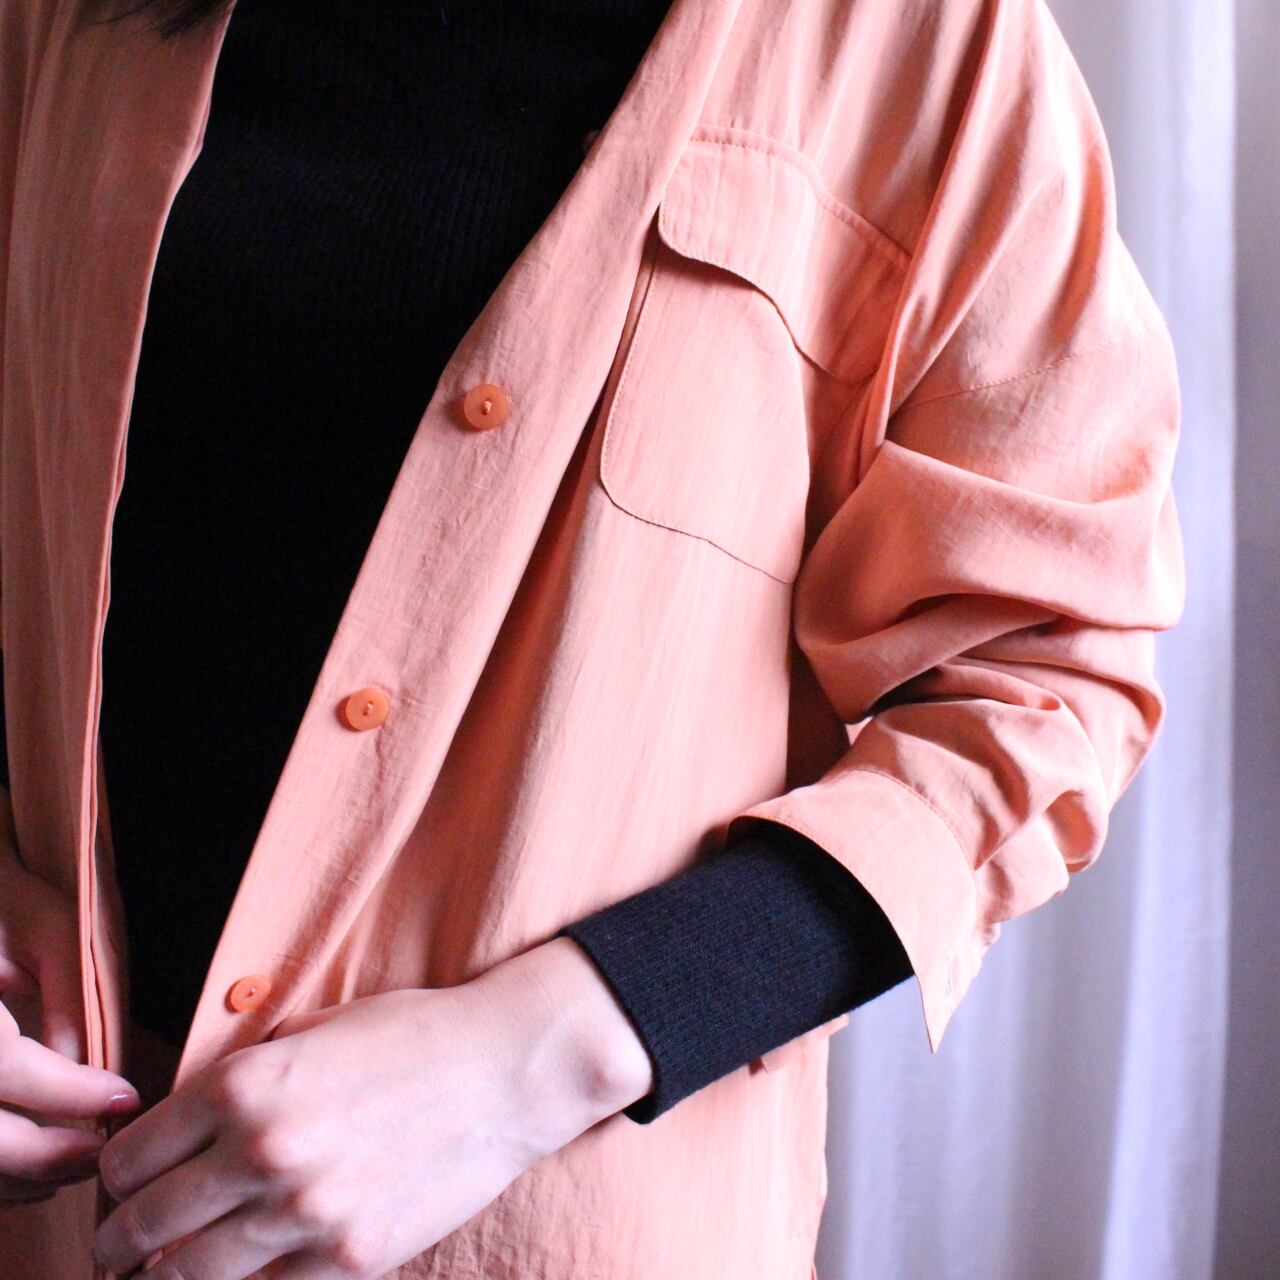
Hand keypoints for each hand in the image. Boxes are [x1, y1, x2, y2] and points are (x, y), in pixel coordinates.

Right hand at [0, 791, 142, 1206]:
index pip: (3, 1069)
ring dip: (15, 1177)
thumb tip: (87, 1064)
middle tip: (106, 1151)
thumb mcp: (44, 922)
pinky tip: (31, 1169)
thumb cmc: (5, 898)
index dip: (68, 1094)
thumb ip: (65, 992)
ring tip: (77, 1163)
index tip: (126, 1099)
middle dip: (45, 1153)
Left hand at [92, 937, 653, 1278]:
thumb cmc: (412, 1033)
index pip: (128, 1158)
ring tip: (159, 1269)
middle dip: (116, 1240)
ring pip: (185, 1274)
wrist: (504, 1069)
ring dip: (163, 1273)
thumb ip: (246, 1073)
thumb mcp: (314, 1027)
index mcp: (244, 1084)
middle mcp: (262, 1152)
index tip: (120, 1186)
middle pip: (140, 1225)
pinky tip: (246, 1264)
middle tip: (116, 1245)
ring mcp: (305, 1214)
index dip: (114, 1176)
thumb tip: (191, 1121)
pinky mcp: (347, 1260)